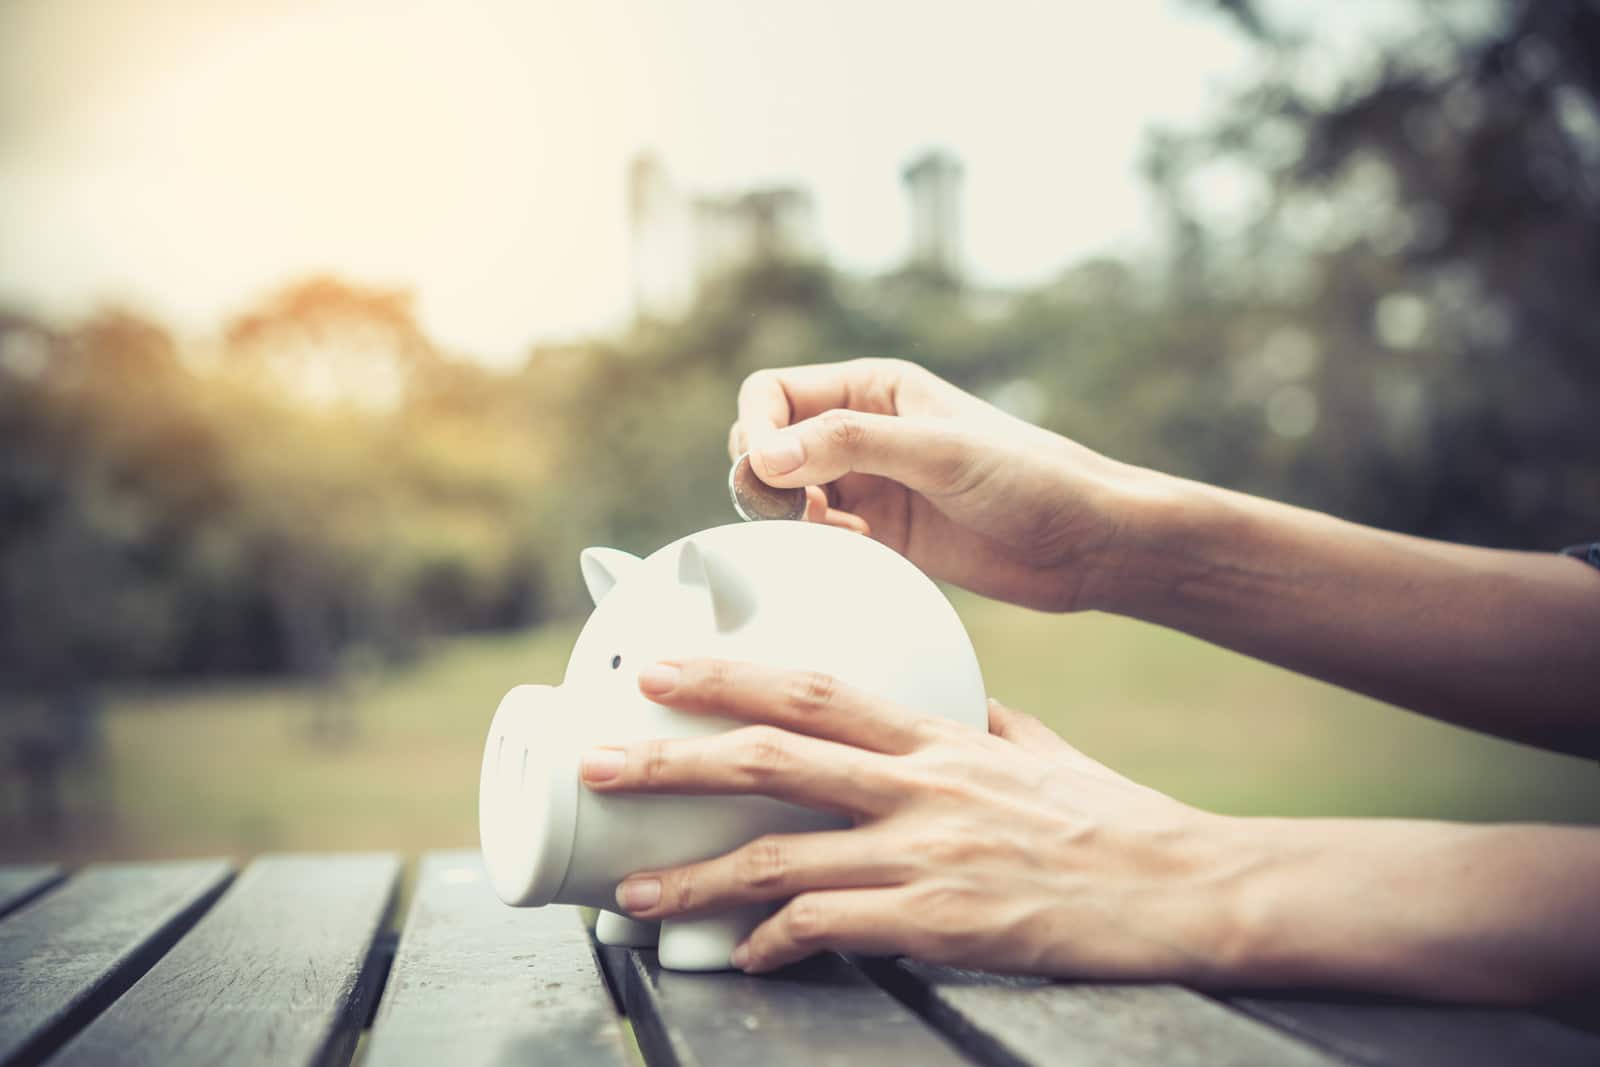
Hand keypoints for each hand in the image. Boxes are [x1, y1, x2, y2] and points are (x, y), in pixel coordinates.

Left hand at [580, 658, 1240, 976]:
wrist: (1185, 885)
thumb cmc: (1113, 817)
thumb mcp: (1037, 749)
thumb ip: (980, 722)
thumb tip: (952, 704)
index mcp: (935, 736)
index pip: (811, 690)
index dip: (727, 675)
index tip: (659, 671)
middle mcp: (918, 784)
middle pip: (771, 759)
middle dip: (672, 761)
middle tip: (601, 760)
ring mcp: (926, 853)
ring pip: (779, 858)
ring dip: (695, 878)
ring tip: (633, 894)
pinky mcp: (943, 921)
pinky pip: (830, 930)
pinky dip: (775, 944)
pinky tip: (748, 956)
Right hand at [729, 358, 1145, 611]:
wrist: (1088, 544)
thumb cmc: (1031, 478)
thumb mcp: (939, 452)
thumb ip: (849, 445)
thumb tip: (763, 457)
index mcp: (873, 387)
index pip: (772, 394)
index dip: (756, 431)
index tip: (771, 475)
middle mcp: (861, 431)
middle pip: (767, 445)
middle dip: (766, 478)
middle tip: (804, 511)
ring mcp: (868, 485)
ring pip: (786, 496)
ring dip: (790, 517)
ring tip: (838, 533)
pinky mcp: (880, 537)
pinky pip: (817, 538)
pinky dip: (816, 548)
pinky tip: (857, 553)